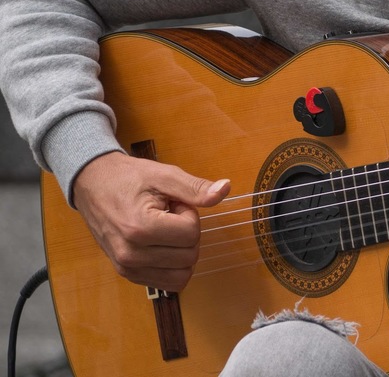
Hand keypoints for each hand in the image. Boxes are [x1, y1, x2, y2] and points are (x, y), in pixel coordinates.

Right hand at [72, 151, 230, 291]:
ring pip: (182, 275)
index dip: (189, 214)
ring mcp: (128, 268)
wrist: (93, 185)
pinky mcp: (128, 274)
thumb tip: (225, 189)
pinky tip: (160, 242)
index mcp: (140, 228)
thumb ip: (195, 187)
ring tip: (164, 228)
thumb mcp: (164, 175)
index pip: (191, 234)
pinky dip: (173, 265)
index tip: (173, 203)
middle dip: (187, 232)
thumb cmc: (129, 178)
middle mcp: (131, 255)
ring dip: (181, 251)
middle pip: (190, 255)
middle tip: (168, 214)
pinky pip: (168, 283)